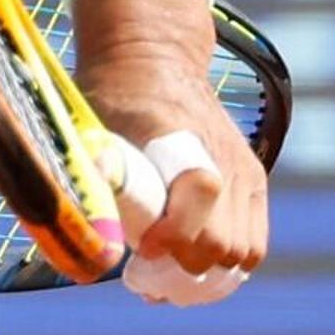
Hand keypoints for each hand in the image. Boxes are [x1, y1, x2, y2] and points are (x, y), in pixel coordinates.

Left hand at [69, 0, 269, 304]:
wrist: (154, 59)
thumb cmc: (113, 96)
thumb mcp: (90, 123)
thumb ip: (92, 172)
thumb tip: (80, 228)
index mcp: (178, 131)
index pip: (200, 190)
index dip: (172, 234)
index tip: (141, 252)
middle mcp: (221, 151)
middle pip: (222, 241)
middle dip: (183, 269)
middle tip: (144, 275)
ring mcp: (244, 169)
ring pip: (242, 252)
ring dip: (206, 275)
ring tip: (164, 276)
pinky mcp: (254, 182)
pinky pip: (253, 245)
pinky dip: (225, 266)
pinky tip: (186, 265)